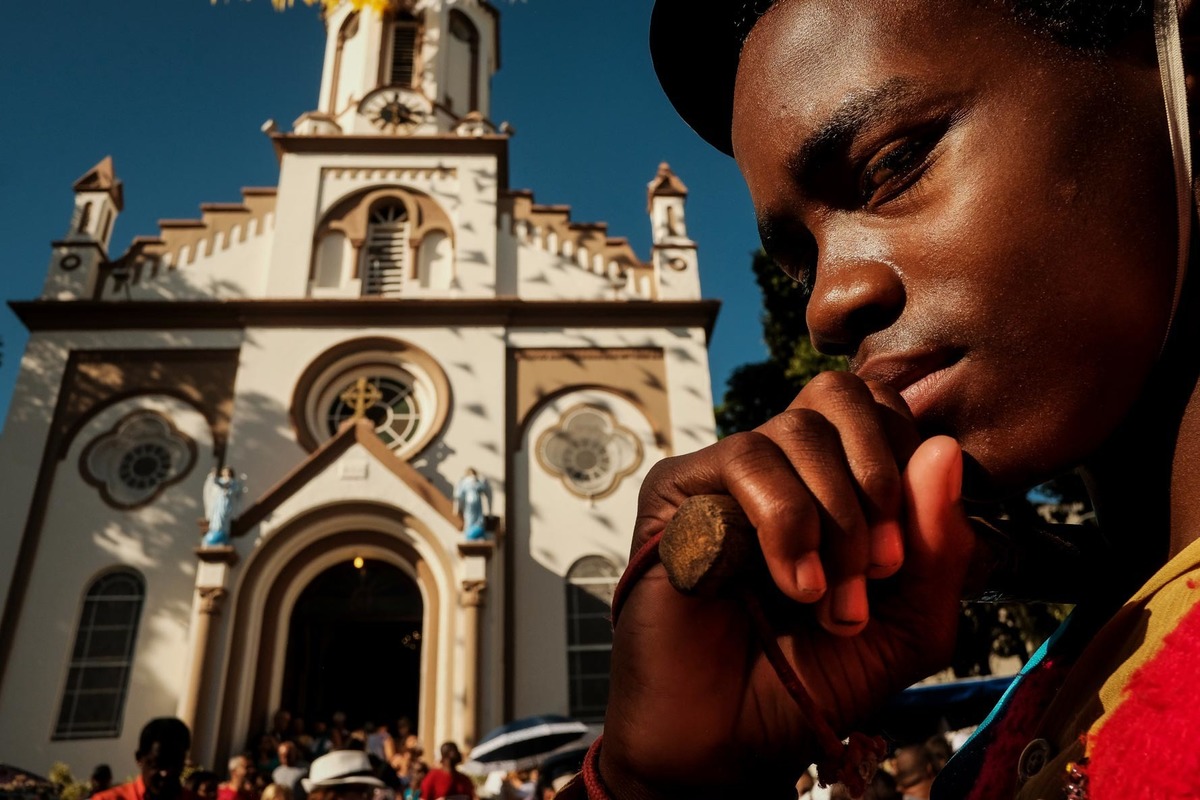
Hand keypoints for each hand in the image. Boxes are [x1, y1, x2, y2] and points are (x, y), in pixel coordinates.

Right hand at [599, 373, 975, 796]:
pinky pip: (745, 461)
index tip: (903, 556)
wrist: (729, 742)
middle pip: (839, 395)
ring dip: (833, 521)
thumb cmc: (811, 683)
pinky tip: (793, 585)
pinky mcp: (676, 493)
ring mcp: (725, 477)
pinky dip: (786, 524)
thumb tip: (944, 450)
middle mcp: (780, 469)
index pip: (880, 409)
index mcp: (833, 484)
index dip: (906, 460)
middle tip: (877, 568)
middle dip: (876, 478)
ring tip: (826, 599)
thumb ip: (938, 547)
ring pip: (796, 431)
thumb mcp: (908, 624)